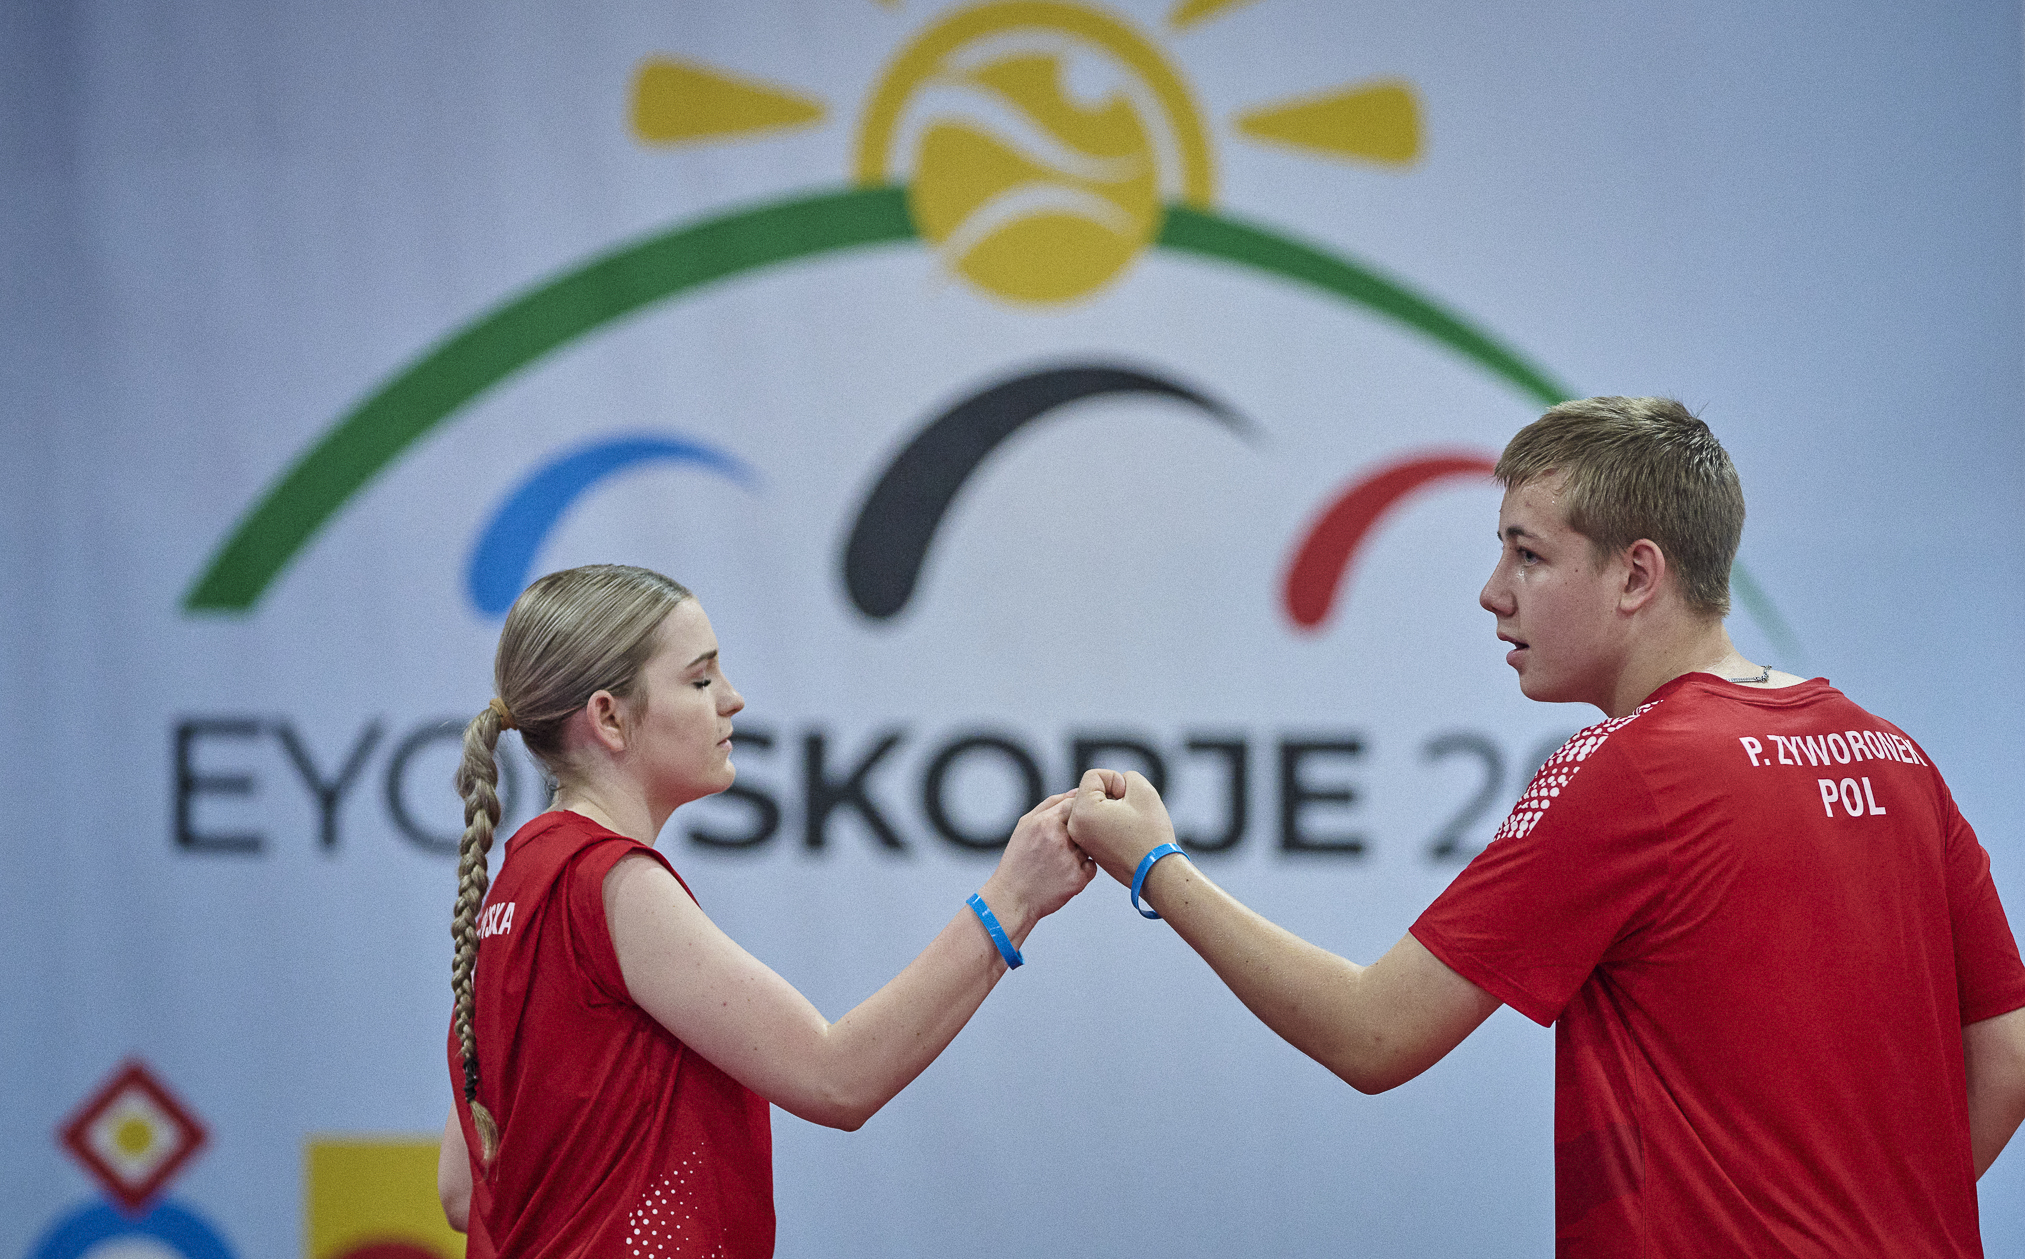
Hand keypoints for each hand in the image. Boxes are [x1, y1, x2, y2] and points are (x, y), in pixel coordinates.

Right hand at [979, 792, 1096, 937]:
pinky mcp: (1078, 879)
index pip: (1075, 804)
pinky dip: (1082, 869)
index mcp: (1045, 822)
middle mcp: (1060, 839)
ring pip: (1089, 846)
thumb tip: (1076, 792)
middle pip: (1085, 825)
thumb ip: (1050, 804)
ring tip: (1059, 861)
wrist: (1013, 898)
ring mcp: (1070, 860)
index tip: (1068, 823)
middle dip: (1078, 833)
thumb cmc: (1018, 860)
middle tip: (1064, 844)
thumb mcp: (1025, 825)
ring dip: (1080, 851)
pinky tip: (1063, 873)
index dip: (1075, 813)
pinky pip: (1091, 866)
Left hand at [1067, 768, 1176, 885]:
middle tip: (1130, 812)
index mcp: (1082, 811)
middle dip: (1113, 794)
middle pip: (1091, 791)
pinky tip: (1126, 832)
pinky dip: (1111, 820)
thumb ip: (1126, 776)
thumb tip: (1113, 787)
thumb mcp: (1142, 790)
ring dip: (1113, 807)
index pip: (1093, 776)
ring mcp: (1080, 839)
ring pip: (1095, 806)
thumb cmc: (1150, 833)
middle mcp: (1074, 826)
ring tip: (1128, 822)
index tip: (1129, 799)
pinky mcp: (1089, 847)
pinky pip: (1097, 821)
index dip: (1116, 780)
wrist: (1156, 873)